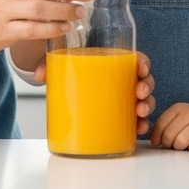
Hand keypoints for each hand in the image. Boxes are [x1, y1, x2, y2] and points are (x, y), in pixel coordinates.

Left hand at [25, 50, 156, 135]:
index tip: (140, 68)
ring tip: (140, 113)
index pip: (136, 59)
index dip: (143, 63)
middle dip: (147, 86)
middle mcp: (124, 81)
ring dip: (147, 106)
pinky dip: (141, 124)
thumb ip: (52, 68)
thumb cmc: (73, 75)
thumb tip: (41, 74)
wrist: (69, 91)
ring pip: (144, 100)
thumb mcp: (62, 69)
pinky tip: (139, 129)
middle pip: (144, 80)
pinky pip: (137, 120)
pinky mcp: (122, 117)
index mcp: (115, 64)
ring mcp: (125, 99)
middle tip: (139, 93)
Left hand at [149, 102, 188, 150]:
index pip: (160, 125)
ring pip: (180, 143)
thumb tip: (154, 141)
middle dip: (168, 144)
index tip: (158, 142)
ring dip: (180, 147)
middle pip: (169, 136)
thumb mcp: (177, 117)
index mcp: (178, 108)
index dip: (156, 137)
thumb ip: (164, 126)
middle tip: (173, 144)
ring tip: (185, 142)